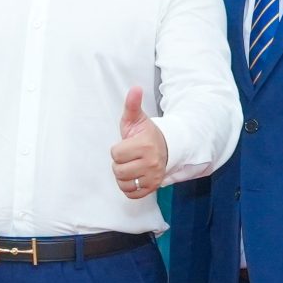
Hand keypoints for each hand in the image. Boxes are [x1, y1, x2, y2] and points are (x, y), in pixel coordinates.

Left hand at [109, 85, 168, 200]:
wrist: (165, 148)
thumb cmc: (146, 134)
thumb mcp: (137, 119)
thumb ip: (132, 104)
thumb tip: (135, 88)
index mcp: (145, 145)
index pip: (116, 154)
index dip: (118, 150)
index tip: (128, 145)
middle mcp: (151, 163)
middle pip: (118, 170)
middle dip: (120, 163)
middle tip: (129, 156)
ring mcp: (153, 177)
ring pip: (123, 183)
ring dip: (123, 176)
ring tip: (131, 166)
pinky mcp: (153, 188)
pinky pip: (131, 194)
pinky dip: (129, 187)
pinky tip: (134, 176)